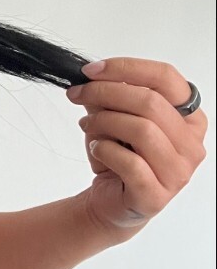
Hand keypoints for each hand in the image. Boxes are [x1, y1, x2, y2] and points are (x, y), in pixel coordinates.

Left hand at [65, 58, 206, 234]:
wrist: (109, 200)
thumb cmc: (118, 155)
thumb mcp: (113, 116)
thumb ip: (109, 95)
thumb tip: (92, 76)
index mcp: (190, 118)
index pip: (166, 77)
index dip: (126, 67)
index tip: (90, 70)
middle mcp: (191, 144)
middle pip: (151, 102)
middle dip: (105, 93)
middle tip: (77, 94)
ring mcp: (178, 172)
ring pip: (142, 130)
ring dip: (105, 122)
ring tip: (87, 126)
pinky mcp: (156, 196)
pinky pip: (130, 163)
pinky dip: (105, 150)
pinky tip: (96, 148)